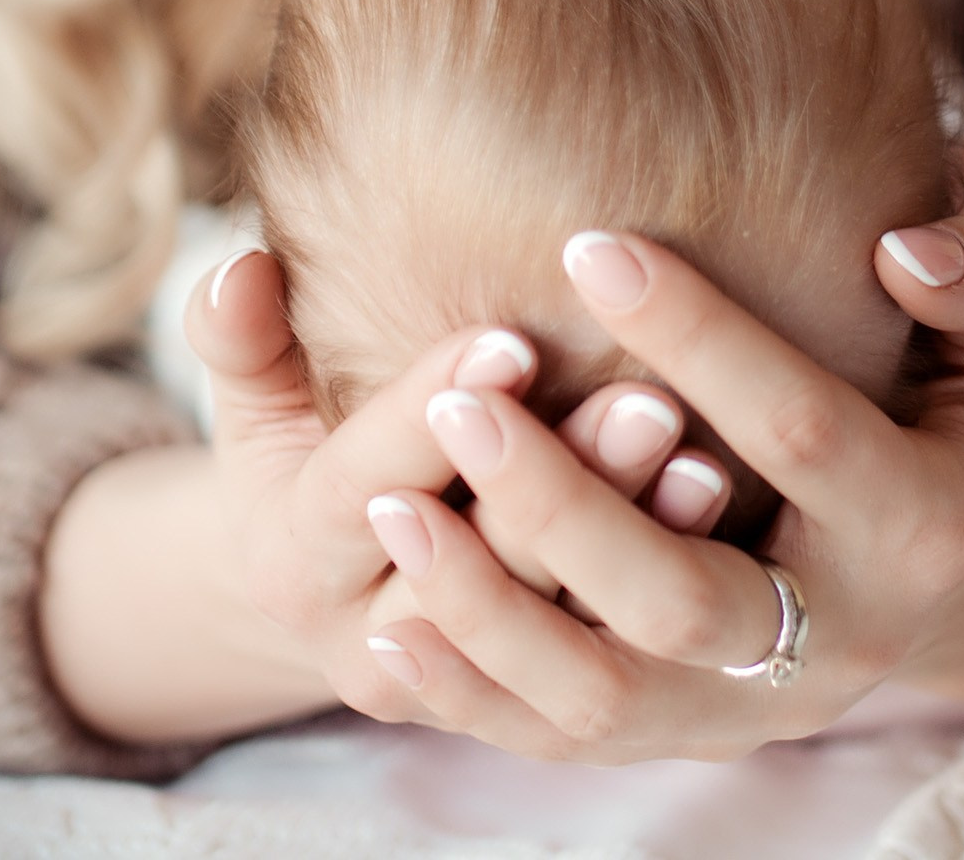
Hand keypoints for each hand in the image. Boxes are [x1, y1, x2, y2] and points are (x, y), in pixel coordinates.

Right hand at [37, 248, 724, 743]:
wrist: (321, 597)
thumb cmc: (298, 458)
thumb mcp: (253, 406)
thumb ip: (239, 338)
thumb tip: (237, 262)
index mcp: (297, 557)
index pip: (370, 478)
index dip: (435, 407)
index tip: (514, 337)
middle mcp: (372, 637)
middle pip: (477, 564)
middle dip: (563, 481)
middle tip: (651, 398)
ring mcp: (463, 683)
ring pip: (553, 624)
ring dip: (630, 537)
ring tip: (705, 455)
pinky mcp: (534, 701)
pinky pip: (604, 653)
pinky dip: (661, 583)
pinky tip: (725, 510)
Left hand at [344, 212, 963, 760]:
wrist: (946, 573)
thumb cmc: (952, 414)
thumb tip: (902, 248)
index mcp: (922, 526)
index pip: (800, 429)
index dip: (700, 337)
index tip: (587, 242)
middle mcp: (838, 640)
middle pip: (685, 599)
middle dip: (562, 504)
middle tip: (458, 399)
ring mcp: (753, 710)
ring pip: (608, 696)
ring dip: (491, 610)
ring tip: (391, 507)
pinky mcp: (684, 740)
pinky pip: (564, 742)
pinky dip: (472, 693)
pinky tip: (393, 621)